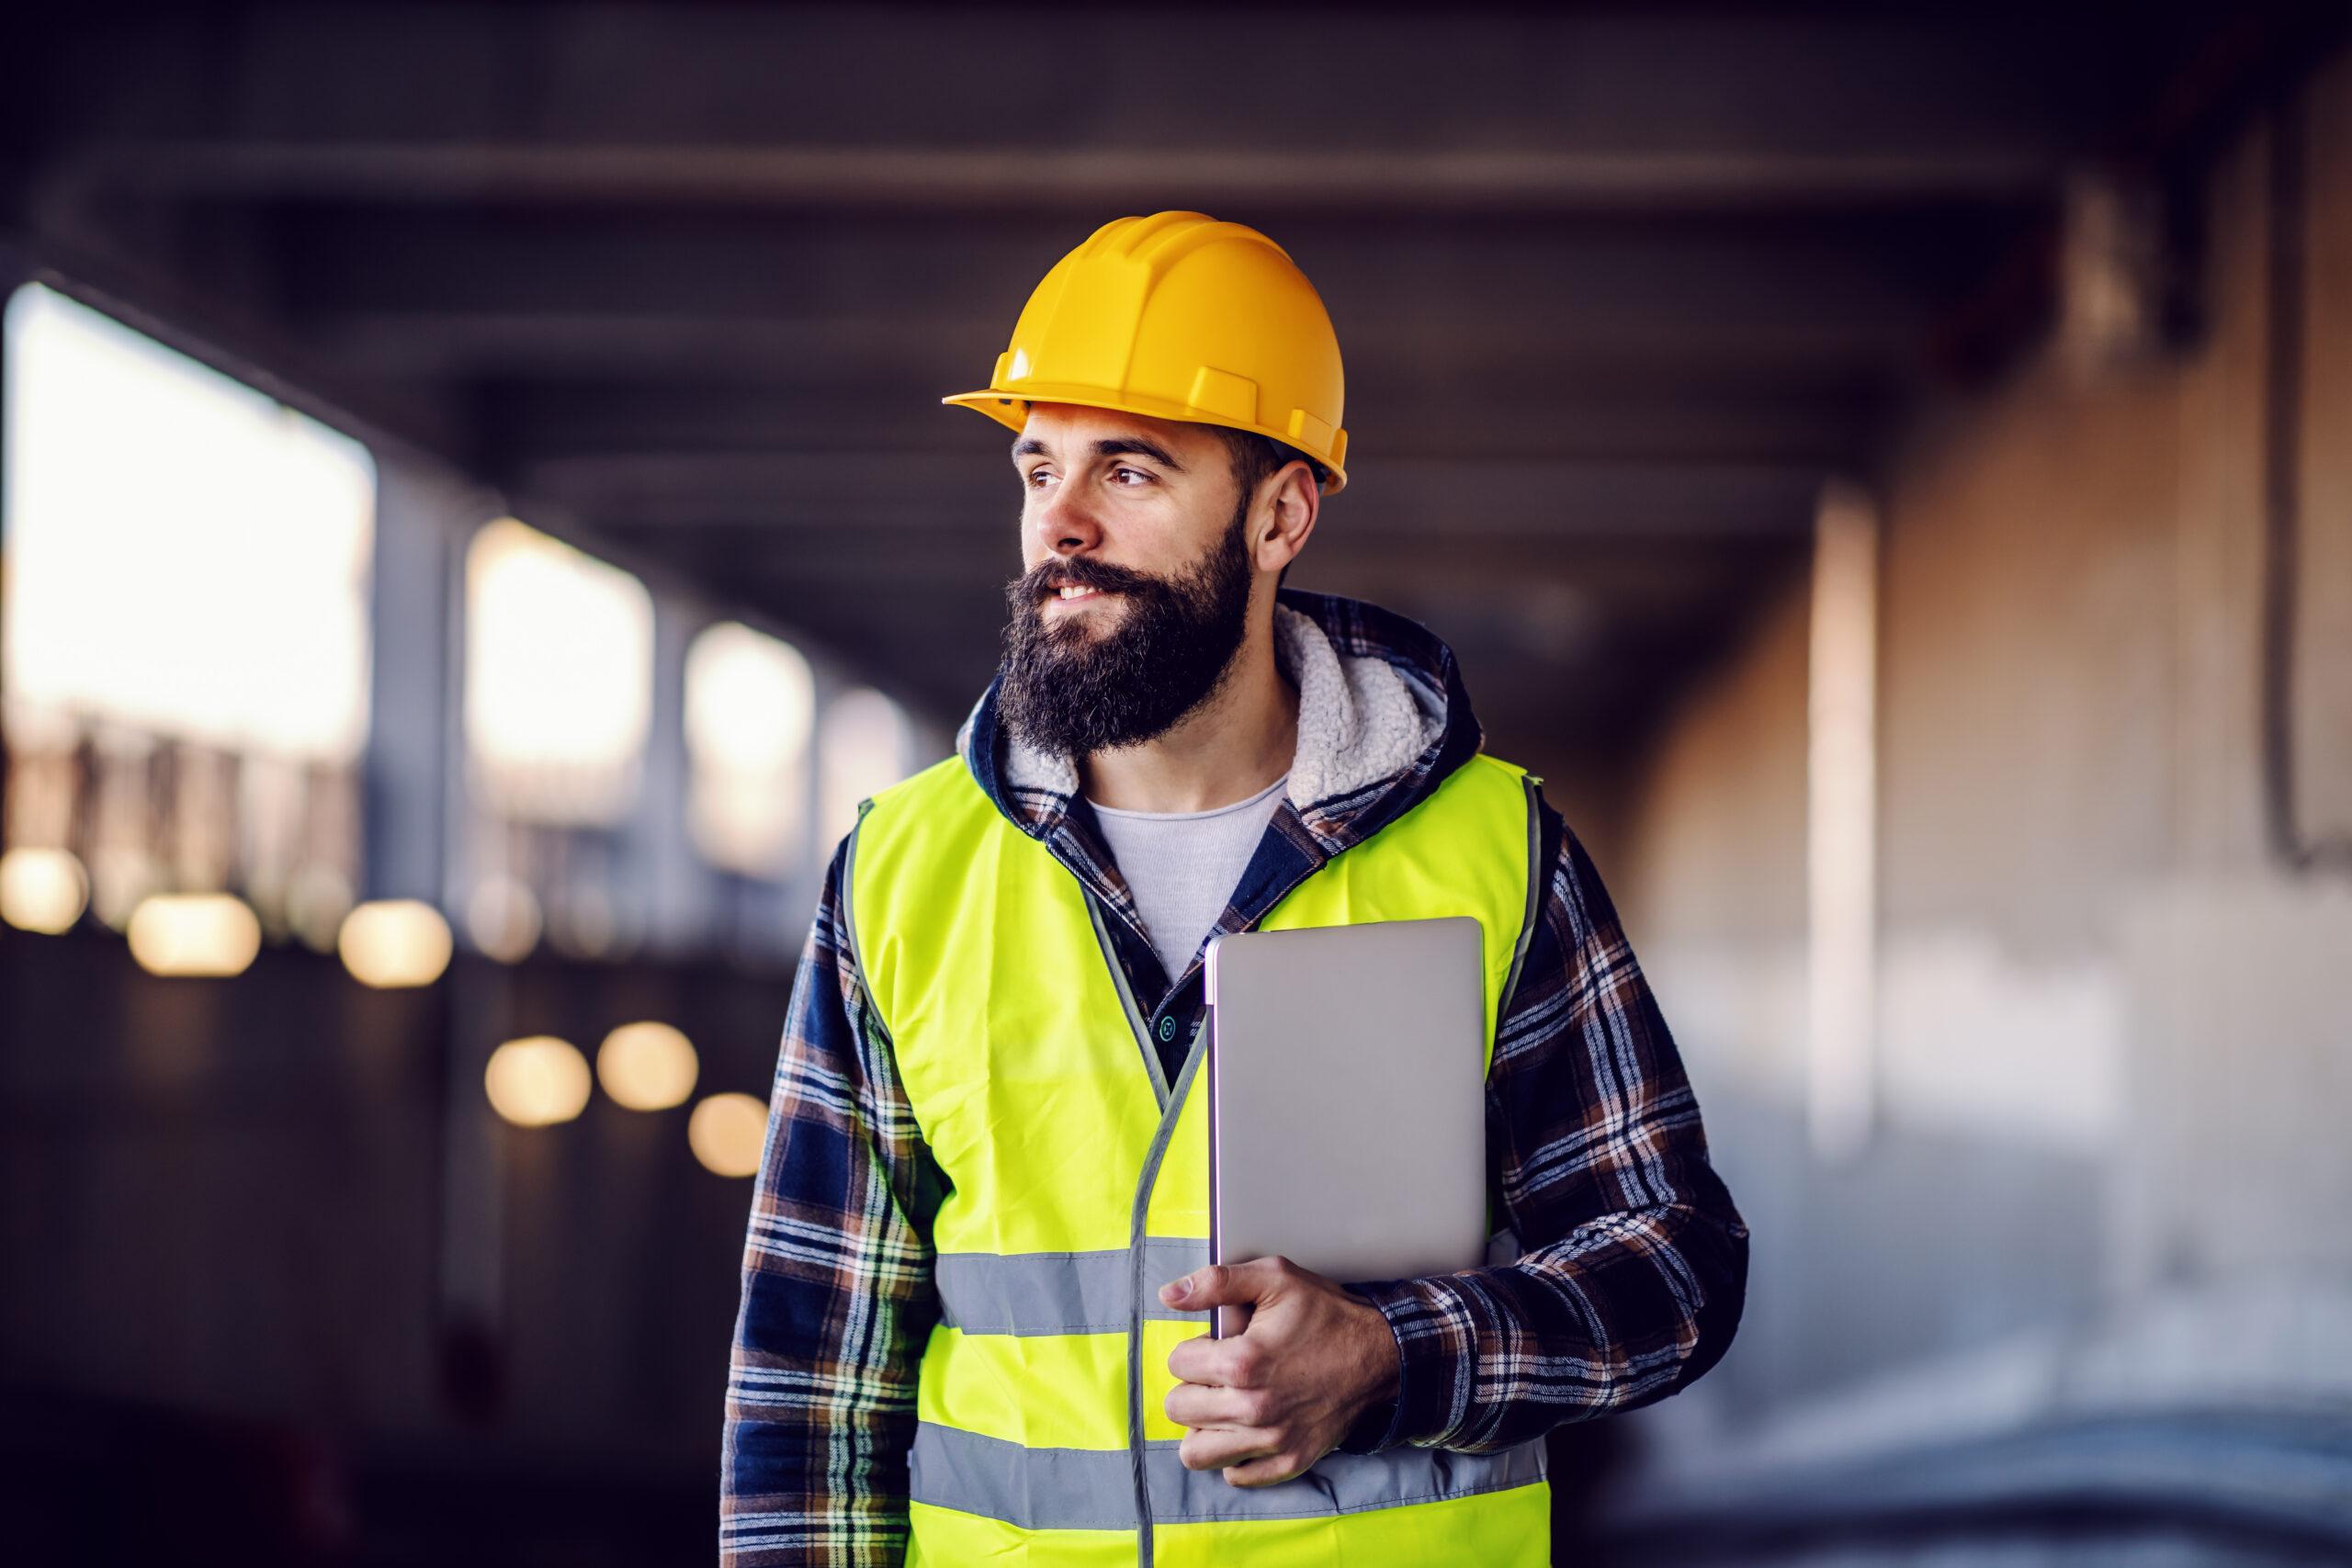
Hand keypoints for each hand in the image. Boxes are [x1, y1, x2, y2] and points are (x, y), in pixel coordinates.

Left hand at [1159, 1255, 1400, 1486]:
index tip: (1218, 1345)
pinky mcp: (1289, 1461)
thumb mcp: (1274, 1278)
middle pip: (1178, 1409)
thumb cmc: (1325, 1314)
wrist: (1380, 1355)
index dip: (1194, 1348)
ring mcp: (1271, 1441)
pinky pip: (1235, 1475)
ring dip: (1203, 1427)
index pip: (1176, 1364)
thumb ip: (1216, 1282)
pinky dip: (1234, 1455)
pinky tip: (1247, 1429)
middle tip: (1219, 1374)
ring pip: (1196, 1453)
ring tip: (1224, 1405)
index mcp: (1242, 1362)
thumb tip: (1168, 1294)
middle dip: (1192, 1386)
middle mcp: (1253, 1408)